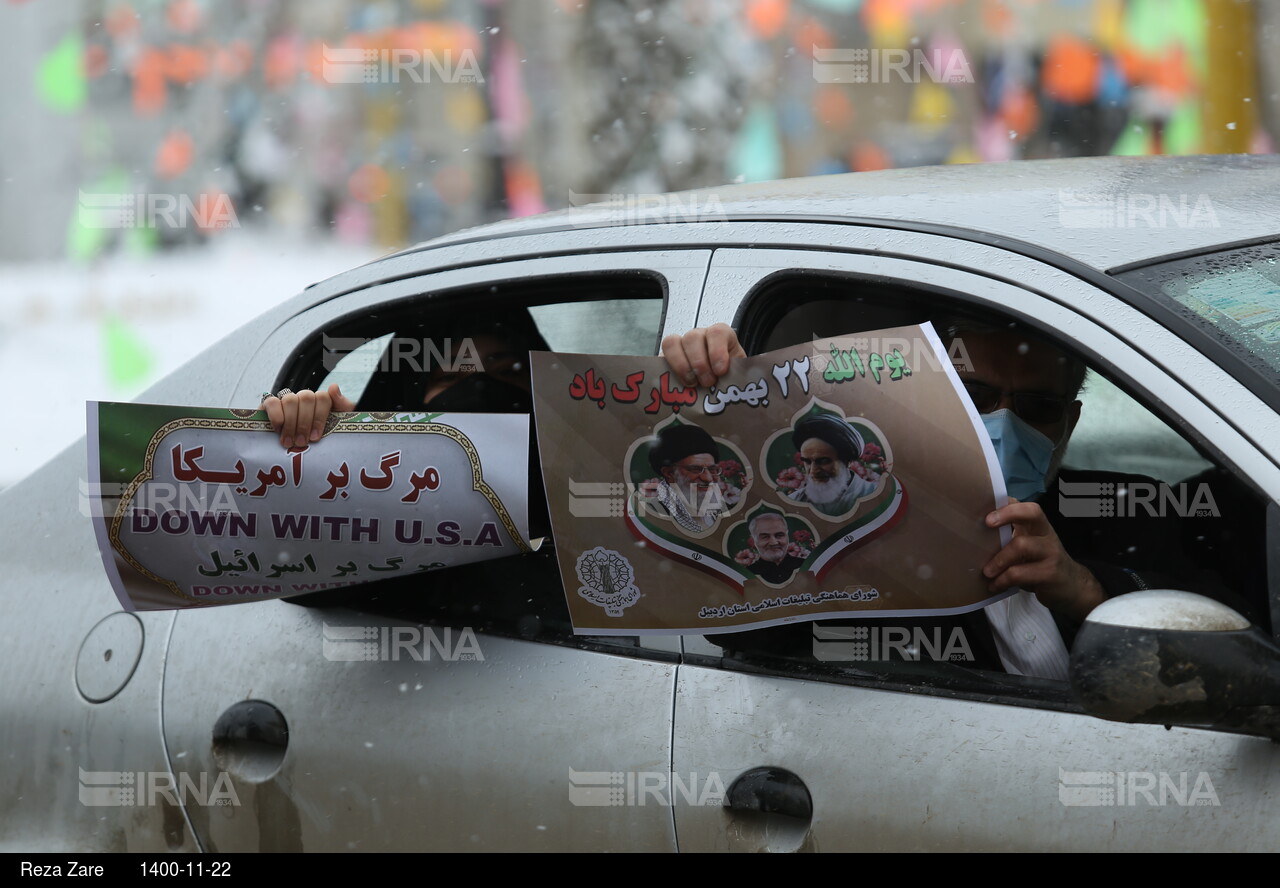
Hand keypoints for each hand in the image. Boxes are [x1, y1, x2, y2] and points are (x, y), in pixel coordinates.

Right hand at [261, 384, 354, 448]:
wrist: (295, 455)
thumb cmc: (320, 439)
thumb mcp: (337, 426)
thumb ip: (343, 406)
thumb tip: (333, 387)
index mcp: (321, 402)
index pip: (323, 397)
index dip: (319, 417)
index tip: (315, 437)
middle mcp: (304, 399)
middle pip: (306, 398)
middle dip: (304, 422)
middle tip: (302, 442)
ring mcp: (287, 401)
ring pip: (290, 400)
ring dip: (290, 423)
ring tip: (289, 442)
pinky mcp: (269, 405)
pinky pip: (271, 401)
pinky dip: (276, 415)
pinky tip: (278, 429)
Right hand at [661, 323, 745, 387]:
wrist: (717, 388)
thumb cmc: (727, 379)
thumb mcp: (737, 376)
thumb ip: (736, 377)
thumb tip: (735, 387)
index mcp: (720, 336)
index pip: (717, 332)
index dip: (717, 351)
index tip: (720, 370)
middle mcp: (700, 337)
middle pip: (692, 338)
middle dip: (699, 363)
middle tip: (707, 382)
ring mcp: (681, 346)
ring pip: (672, 343)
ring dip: (681, 366)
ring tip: (691, 384)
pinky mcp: (666, 359)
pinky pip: (659, 359)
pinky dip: (666, 372)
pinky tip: (676, 386)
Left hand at [983, 499, 1105, 621]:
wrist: (1072, 587)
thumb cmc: (1041, 563)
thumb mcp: (1029, 547)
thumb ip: (1011, 538)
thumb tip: (975, 536)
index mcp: (1039, 526)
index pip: (1027, 506)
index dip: (1008, 505)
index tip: (988, 514)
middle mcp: (1047, 534)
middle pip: (1031, 514)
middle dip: (1006, 517)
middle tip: (985, 525)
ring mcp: (1050, 553)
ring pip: (1021, 545)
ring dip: (998, 559)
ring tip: (986, 572)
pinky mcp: (1049, 573)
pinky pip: (1020, 573)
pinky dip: (1003, 580)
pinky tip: (995, 586)